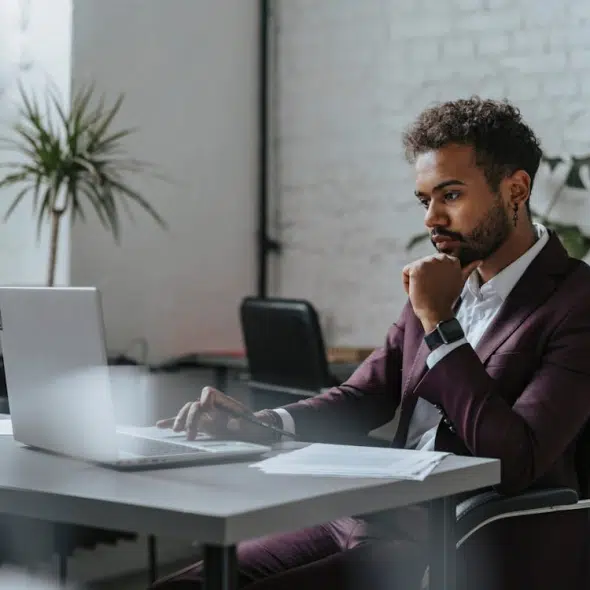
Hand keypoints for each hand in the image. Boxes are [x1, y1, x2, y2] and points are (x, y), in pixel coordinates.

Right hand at [156, 386, 274, 442]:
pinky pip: (186, 422)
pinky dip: (173, 423)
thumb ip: (240, 423)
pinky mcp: (202, 425)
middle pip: (194, 405)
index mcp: (223, 402)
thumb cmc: (253, 425)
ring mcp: (206, 416)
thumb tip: (233, 424)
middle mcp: (212, 407)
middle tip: (190, 435)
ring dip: (180, 420)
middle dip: (190, 418)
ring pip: (188, 412)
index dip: (205, 400)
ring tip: (176, 431)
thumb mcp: (249, 425)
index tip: (207, 411)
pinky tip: (160, 425)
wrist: (255, 431)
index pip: (209, 393)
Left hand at [402, 254, 480, 332]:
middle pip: (422, 265)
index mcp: (451, 260)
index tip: (438, 286)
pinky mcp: (417, 267)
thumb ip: (467, 270)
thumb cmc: (446, 299)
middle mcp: (440, 258)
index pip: (433, 264)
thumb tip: (479, 260)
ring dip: (415, 280)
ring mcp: (428, 262)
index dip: (433, 276)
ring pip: (414, 268)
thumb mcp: (459, 282)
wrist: (437, 312)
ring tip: (425, 291)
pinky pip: (405, 272)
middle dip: (424, 278)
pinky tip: (417, 290)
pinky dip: (407, 283)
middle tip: (431, 290)